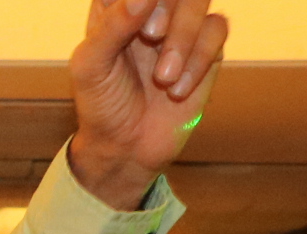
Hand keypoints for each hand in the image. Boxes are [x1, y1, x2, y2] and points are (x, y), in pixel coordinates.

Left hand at [67, 0, 230, 208]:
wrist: (127, 146)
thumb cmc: (102, 103)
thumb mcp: (91, 67)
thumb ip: (112, 26)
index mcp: (116, 3)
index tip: (140, 25)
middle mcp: (150, 7)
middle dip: (166, 7)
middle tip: (150, 36)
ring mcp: (180, 24)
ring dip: (183, 37)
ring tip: (162, 78)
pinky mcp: (206, 45)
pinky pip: (216, 30)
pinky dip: (199, 60)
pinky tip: (177, 91)